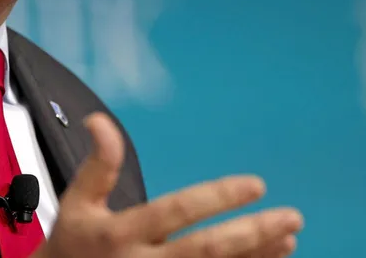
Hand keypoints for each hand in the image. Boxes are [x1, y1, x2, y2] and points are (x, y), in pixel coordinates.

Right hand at [33, 113, 302, 257]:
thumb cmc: (73, 245)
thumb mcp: (77, 202)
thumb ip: (98, 164)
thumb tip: (100, 120)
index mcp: (121, 234)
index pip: (177, 212)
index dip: (218, 198)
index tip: (256, 184)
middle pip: (207, 251)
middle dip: (253, 234)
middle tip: (291, 217)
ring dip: (258, 255)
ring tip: (290, 236)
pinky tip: (270, 257)